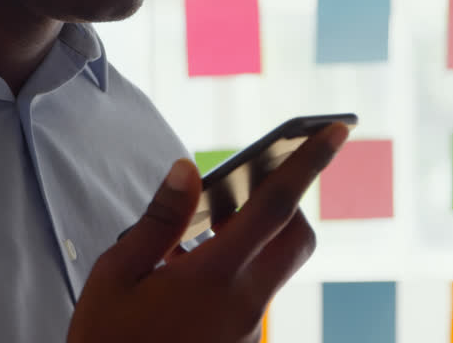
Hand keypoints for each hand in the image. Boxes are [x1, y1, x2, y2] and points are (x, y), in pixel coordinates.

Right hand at [67, 123, 349, 342]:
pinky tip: (183, 272)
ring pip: (274, 267)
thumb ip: (159, 220)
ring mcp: (246, 329)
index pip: (276, 207)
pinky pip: (252, 294)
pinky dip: (233, 270)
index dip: (308, 163)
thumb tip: (188, 170)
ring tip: (199, 229)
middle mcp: (245, 303)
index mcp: (216, 278)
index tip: (336, 130)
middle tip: (241, 189)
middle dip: (285, 204)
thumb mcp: (116, 276)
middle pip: (295, 238)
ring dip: (254, 238)